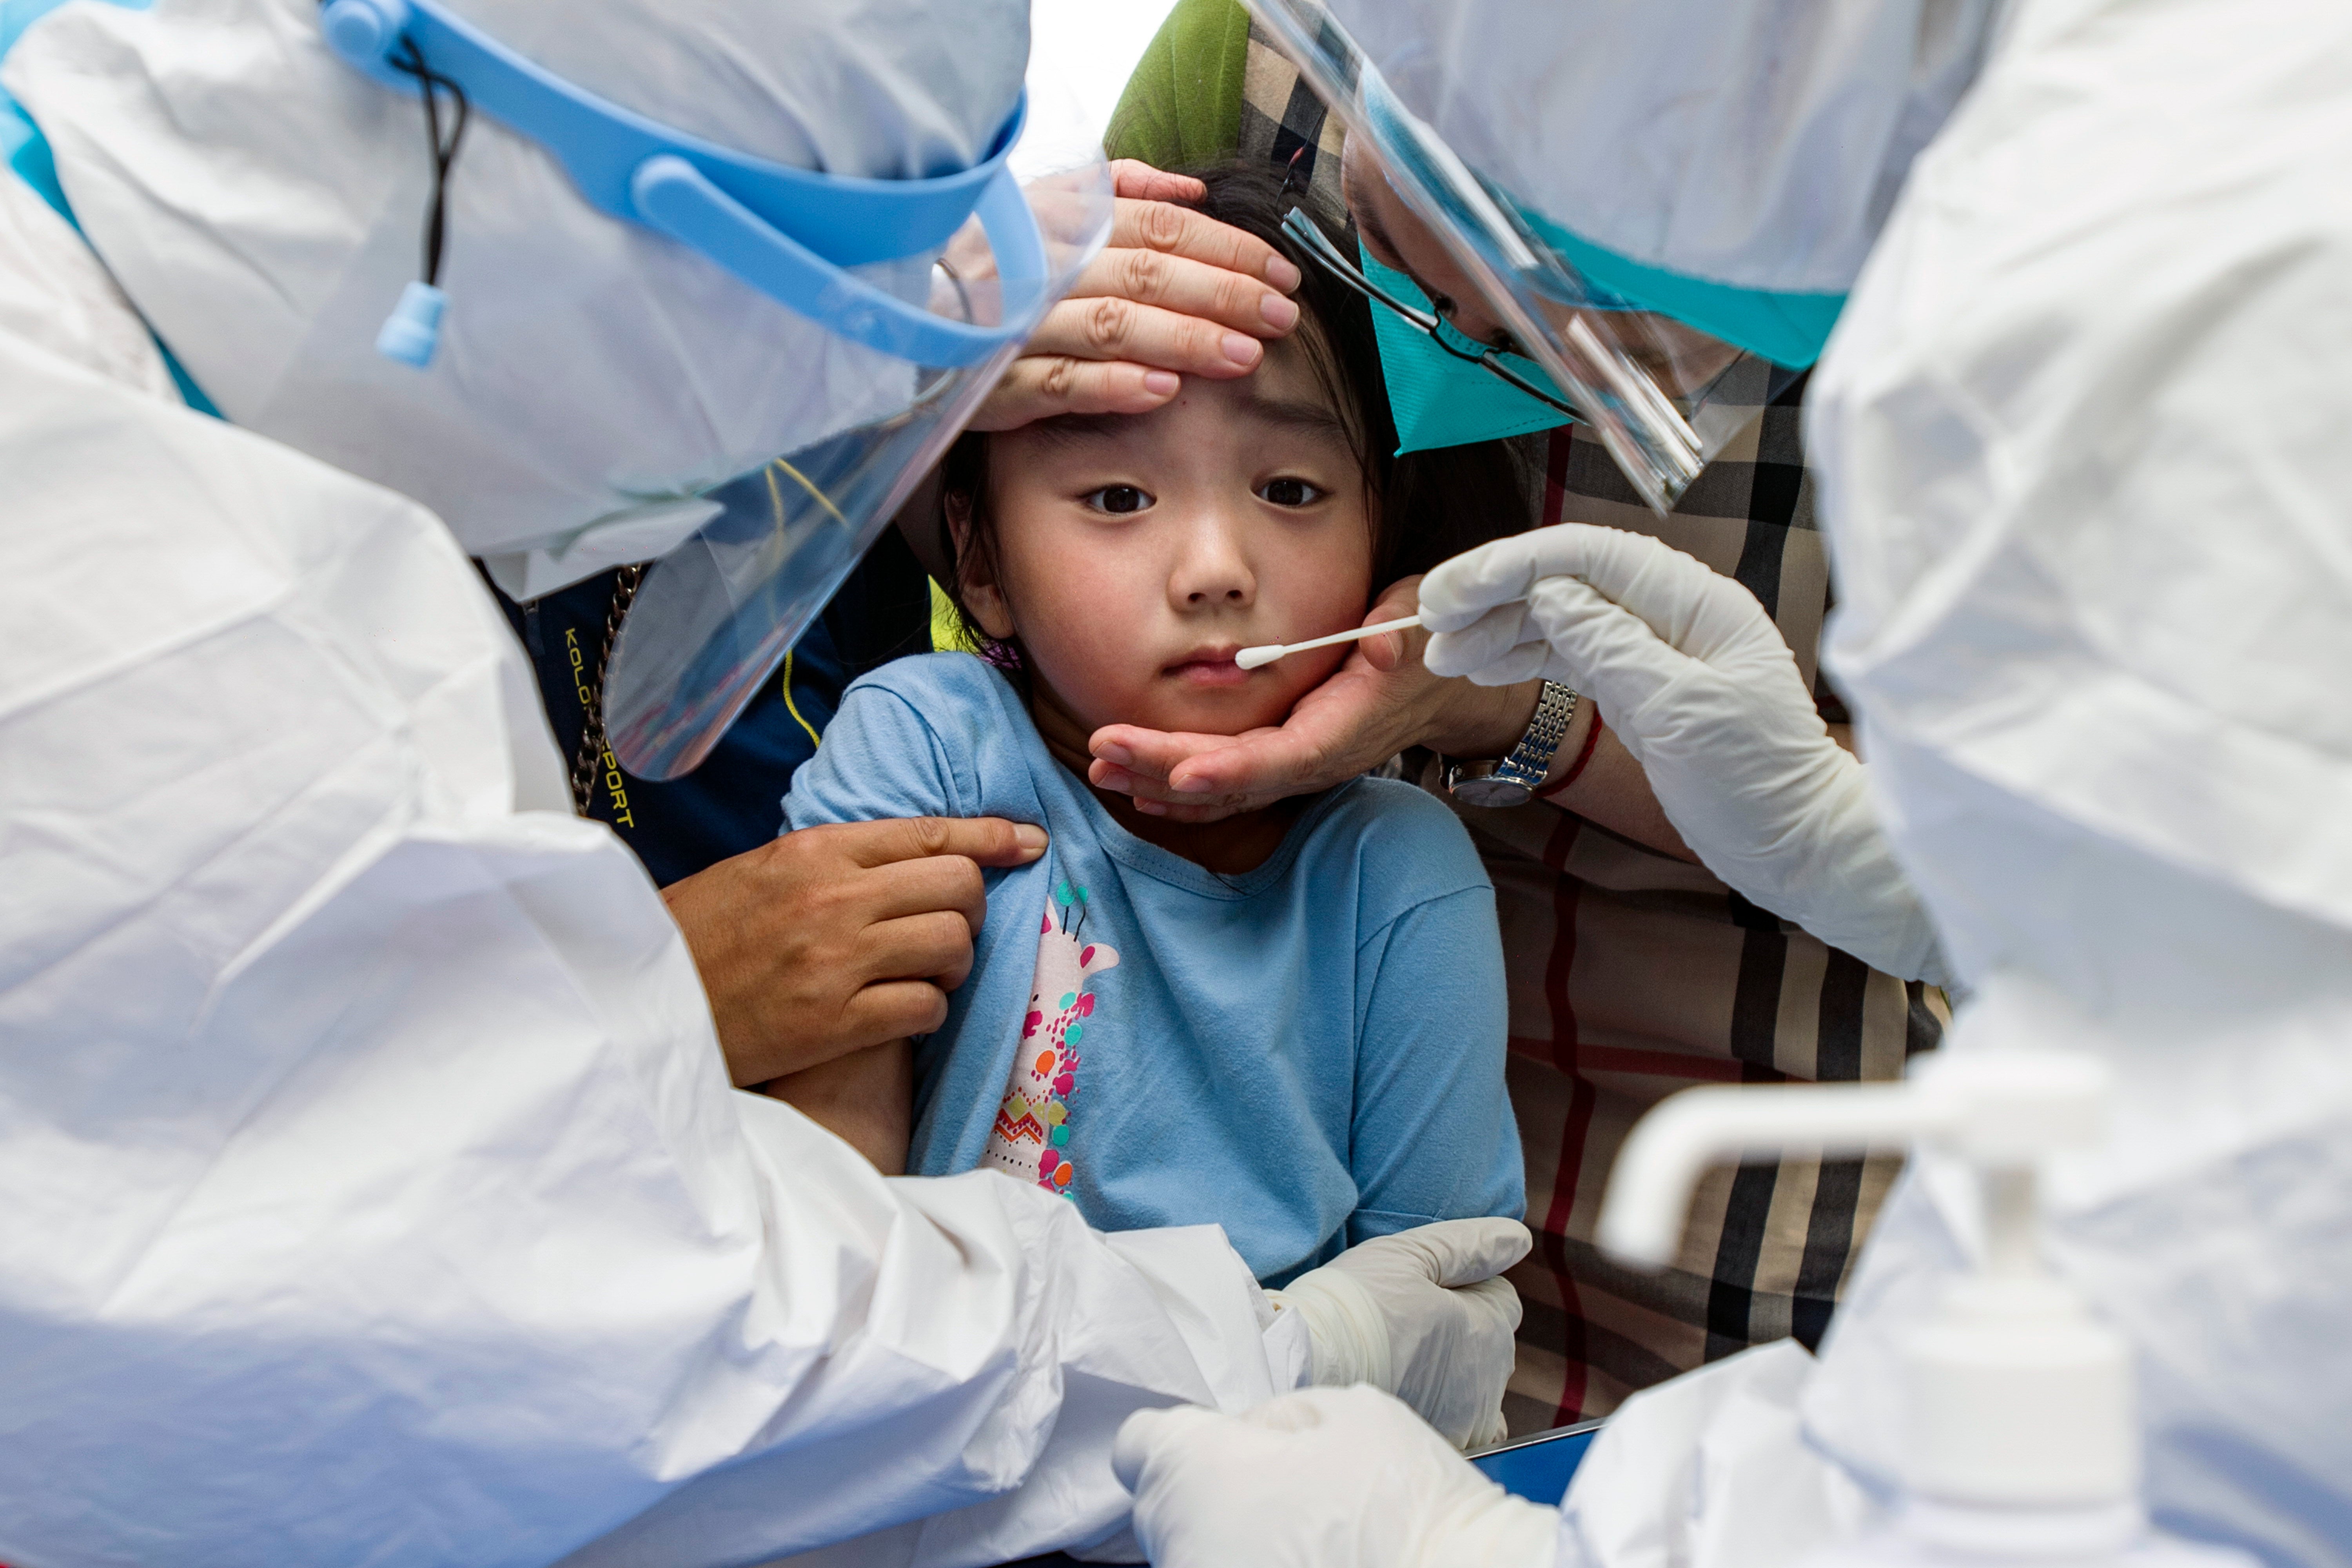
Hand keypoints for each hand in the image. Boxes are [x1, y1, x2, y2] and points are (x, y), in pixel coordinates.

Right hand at [662, 817, 1046, 1085]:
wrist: (647, 1002)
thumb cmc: (705, 934)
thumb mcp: (764, 869)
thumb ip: (836, 858)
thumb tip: (913, 850)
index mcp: (816, 850)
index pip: (929, 833)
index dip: (992, 837)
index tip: (1029, 843)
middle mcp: (833, 898)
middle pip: (957, 886)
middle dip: (970, 908)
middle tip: (950, 927)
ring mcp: (837, 961)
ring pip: (952, 946)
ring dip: (953, 963)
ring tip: (925, 973)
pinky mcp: (836, 1023)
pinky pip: (925, 1007)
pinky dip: (927, 1010)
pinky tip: (902, 1010)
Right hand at [969, 161, 1303, 431]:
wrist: (897, 322)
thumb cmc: (992, 272)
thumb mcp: (1047, 216)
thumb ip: (1119, 195)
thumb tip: (1192, 189)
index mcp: (1061, 223)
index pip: (1157, 226)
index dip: (1225, 246)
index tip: (1281, 273)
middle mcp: (1041, 267)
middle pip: (1145, 273)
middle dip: (1222, 294)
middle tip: (1280, 317)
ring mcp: (1017, 325)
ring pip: (1110, 326)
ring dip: (1183, 339)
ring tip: (1242, 356)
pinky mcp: (995, 382)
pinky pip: (1060, 381)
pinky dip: (1113, 385)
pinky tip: (1162, 391)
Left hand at [1087, 577, 1541, 824]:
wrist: (1440, 686)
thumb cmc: (1426, 645)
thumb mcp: (1423, 625)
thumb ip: (1400, 635)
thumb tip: (1381, 646)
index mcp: (1343, 729)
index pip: (1282, 760)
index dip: (1231, 771)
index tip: (1180, 774)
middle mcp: (1314, 760)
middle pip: (1234, 780)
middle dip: (1165, 770)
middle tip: (1103, 753)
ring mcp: (1294, 767)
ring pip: (1221, 790)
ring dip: (1158, 783)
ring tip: (1101, 769)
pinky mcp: (1280, 763)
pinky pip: (1225, 786)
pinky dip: (1178, 790)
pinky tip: (1137, 785)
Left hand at [1114, 1385, 1558, 1567]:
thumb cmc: (1404, 1504)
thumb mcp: (1349, 1413)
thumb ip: (1280, 1417)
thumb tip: (1257, 1436)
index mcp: (1197, 1474)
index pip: (1140, 1446)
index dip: (1183, 1437)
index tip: (1220, 1446)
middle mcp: (1182, 1546)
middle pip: (1168, 1508)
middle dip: (1214, 1493)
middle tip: (1287, 1492)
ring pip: (1199, 1554)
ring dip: (1234, 1542)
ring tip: (1308, 1541)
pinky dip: (1254, 1567)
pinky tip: (1311, 1564)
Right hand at [1269, 1217, 1531, 1449]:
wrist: (1307, 1370)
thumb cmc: (1355, 1306)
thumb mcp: (1409, 1255)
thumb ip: (1469, 1245)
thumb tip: (1518, 1238)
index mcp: (1488, 1326)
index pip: (1502, 1296)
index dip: (1464, 1284)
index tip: (1421, 1286)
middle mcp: (1490, 1376)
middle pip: (1493, 1339)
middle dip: (1465, 1325)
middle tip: (1407, 1317)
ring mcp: (1470, 1416)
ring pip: (1482, 1381)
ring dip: (1459, 1367)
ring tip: (1406, 1354)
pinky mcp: (1445, 1441)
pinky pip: (1472, 1426)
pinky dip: (1455, 1410)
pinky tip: (1419, 1393)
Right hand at [1419, 525, 1948, 984]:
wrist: (1800, 845)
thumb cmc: (1758, 783)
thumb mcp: (1682, 713)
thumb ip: (1614, 647)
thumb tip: (1550, 596)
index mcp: (1695, 604)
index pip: (1590, 556)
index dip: (1515, 564)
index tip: (1456, 590)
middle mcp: (1673, 614)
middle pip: (1567, 580)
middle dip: (1494, 594)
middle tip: (1428, 619)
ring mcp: (1655, 650)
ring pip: (1561, 618)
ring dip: (1499, 630)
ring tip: (1443, 653)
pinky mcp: (1641, 688)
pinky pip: (1572, 656)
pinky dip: (1525, 659)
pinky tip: (1482, 667)